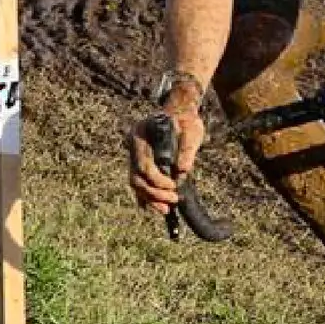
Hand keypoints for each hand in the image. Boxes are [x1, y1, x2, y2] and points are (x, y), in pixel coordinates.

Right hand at [128, 100, 205, 215]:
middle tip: (173, 199)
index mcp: (140, 133)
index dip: (157, 180)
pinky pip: (140, 183)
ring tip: (167, 210)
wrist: (182, 114)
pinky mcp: (141, 163)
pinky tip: (157, 208)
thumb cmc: (186, 121)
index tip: (174, 186)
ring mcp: (135, 155)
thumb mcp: (191, 131)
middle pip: (136, 177)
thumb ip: (186, 149)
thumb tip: (182, 170)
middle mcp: (133, 145)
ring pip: (136, 183)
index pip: (143, 164)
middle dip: (154, 193)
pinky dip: (147, 197)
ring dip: (151, 199)